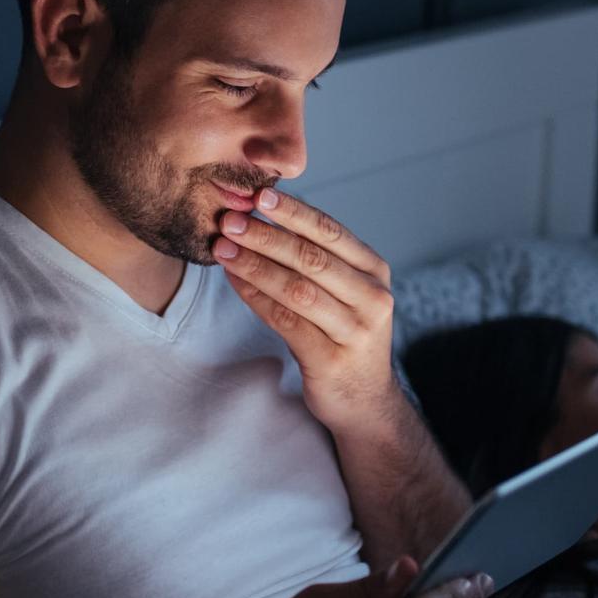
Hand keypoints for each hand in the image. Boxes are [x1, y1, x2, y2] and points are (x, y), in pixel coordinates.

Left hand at [213, 187, 397, 427]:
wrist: (365, 402)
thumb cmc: (345, 335)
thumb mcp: (344, 292)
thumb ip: (317, 259)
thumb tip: (263, 217)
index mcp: (374, 271)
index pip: (331, 232)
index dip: (293, 212)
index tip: (259, 195)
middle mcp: (372, 298)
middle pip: (312, 258)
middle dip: (266, 235)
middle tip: (230, 219)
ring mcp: (355, 331)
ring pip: (297, 289)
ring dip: (254, 265)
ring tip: (222, 248)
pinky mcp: (331, 359)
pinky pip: (286, 321)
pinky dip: (256, 297)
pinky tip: (235, 281)